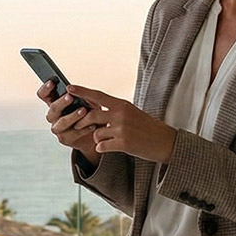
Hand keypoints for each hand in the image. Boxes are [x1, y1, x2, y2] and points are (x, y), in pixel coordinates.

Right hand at [39, 80, 100, 164]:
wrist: (97, 133)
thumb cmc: (90, 113)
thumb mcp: (87, 101)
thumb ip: (81, 95)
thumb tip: (76, 90)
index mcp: (55, 103)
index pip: (43, 95)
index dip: (45, 89)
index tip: (52, 82)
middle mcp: (53, 116)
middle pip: (52, 108)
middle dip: (61, 102)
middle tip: (70, 97)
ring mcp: (58, 129)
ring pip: (61, 123)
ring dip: (72, 116)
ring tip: (84, 111)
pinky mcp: (65, 140)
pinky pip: (72, 134)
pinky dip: (83, 129)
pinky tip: (92, 125)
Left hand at [63, 84, 178, 163]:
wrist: (165, 141)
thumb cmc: (148, 128)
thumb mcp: (132, 113)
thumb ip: (115, 111)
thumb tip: (95, 112)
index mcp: (122, 104)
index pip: (98, 95)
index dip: (82, 91)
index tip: (69, 87)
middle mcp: (121, 114)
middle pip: (91, 115)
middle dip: (82, 122)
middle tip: (80, 126)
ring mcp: (121, 129)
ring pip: (96, 133)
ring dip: (98, 138)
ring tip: (109, 140)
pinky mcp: (123, 143)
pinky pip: (101, 146)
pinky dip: (103, 148)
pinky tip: (111, 147)